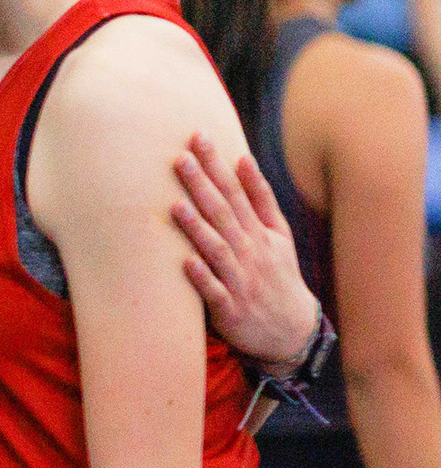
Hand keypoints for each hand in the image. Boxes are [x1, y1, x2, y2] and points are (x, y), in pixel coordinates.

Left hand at [172, 133, 320, 371]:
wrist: (291, 330)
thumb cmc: (277, 275)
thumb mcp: (278, 235)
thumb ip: (260, 199)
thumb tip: (243, 160)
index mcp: (262, 232)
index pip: (239, 191)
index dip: (219, 165)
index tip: (199, 137)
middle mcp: (252, 252)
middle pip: (226, 213)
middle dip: (204, 185)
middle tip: (180, 157)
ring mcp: (241, 279)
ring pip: (218, 250)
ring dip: (198, 228)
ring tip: (176, 205)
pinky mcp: (230, 308)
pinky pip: (214, 291)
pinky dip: (201, 276)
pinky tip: (184, 262)